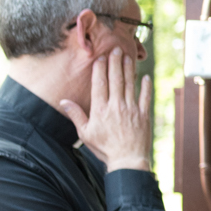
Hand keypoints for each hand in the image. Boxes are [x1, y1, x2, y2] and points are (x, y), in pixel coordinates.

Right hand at [58, 51, 152, 171]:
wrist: (127, 160)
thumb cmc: (104, 148)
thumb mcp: (85, 133)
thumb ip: (76, 115)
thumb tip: (64, 101)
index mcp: (100, 109)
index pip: (99, 84)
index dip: (100, 69)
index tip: (100, 57)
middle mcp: (116, 106)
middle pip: (115, 80)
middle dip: (115, 63)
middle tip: (115, 49)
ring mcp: (131, 110)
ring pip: (130, 85)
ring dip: (129, 70)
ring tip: (128, 57)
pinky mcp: (144, 115)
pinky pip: (146, 98)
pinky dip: (146, 87)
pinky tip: (145, 77)